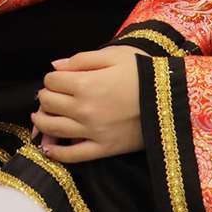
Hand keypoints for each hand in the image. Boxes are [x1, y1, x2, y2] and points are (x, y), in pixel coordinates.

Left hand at [33, 46, 146, 162]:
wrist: (172, 100)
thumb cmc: (143, 73)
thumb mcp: (114, 55)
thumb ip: (81, 59)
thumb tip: (55, 66)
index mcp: (85, 84)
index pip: (51, 81)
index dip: (52, 78)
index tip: (59, 79)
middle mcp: (84, 110)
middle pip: (48, 103)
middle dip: (45, 97)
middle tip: (50, 96)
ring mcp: (92, 132)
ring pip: (54, 129)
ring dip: (41, 122)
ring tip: (40, 117)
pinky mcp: (104, 149)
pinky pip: (73, 156)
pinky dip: (57, 153)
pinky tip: (48, 148)